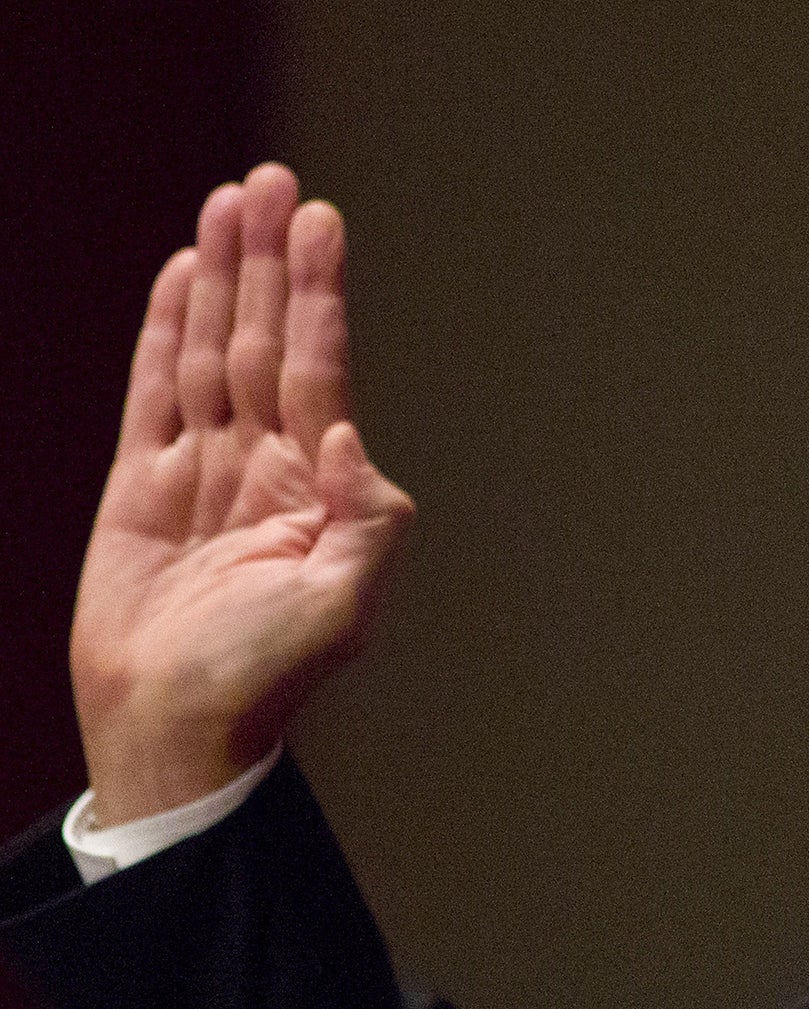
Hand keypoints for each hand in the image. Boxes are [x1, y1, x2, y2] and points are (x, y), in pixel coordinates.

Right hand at [71, 163, 413, 825]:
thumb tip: (348, 434)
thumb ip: (365, 522)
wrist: (174, 727)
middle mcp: (265, 469)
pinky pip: (155, 391)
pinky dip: (165, 333)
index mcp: (316, 491)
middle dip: (271, 262)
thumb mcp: (341, 608)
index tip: (320, 222)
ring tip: (230, 201)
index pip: (317, 370)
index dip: (318, 295)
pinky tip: (185, 277)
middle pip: (265, 340)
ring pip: (211, 351)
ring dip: (221, 278)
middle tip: (274, 180)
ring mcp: (202, 471)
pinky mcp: (142, 485)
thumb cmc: (264, 680)